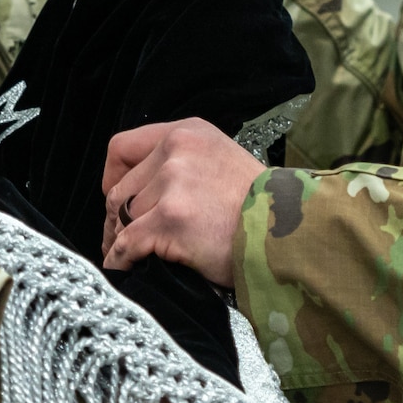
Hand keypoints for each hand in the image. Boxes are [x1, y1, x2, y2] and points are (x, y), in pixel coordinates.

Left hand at [100, 118, 265, 287]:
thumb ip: (183, 164)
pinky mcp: (170, 218)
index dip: (113, 177)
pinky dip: (121, 261)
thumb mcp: (221, 160)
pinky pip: (127, 244)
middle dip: (117, 220)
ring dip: (122, 242)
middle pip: (120, 189)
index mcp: (187, 132)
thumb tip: (142, 194)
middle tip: (121, 240)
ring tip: (131, 258)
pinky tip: (127, 270)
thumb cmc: (261, 205)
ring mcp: (173, 183)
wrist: (290, 231)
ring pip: (124, 218)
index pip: (122, 147)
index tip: (116, 198)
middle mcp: (177, 149)